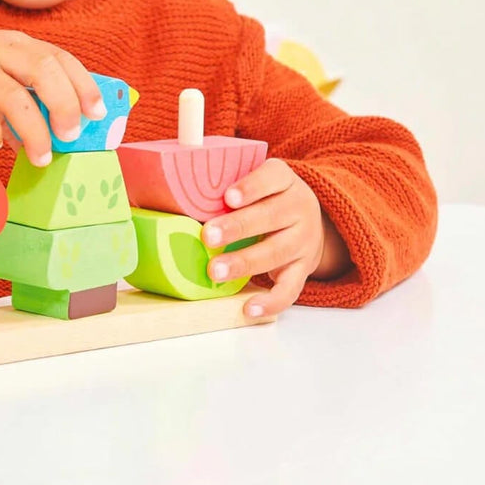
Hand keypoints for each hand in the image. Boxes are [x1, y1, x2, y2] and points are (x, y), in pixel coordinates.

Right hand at [0, 31, 105, 166]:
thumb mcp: (0, 74)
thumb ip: (31, 97)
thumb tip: (65, 135)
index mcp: (15, 43)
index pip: (58, 57)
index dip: (83, 84)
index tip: (97, 113)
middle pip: (41, 70)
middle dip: (64, 104)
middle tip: (71, 135)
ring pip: (13, 98)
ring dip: (34, 133)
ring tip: (41, 157)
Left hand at [199, 158, 347, 318]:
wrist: (314, 221)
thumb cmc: (267, 197)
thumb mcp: (257, 181)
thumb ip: (226, 182)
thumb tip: (170, 188)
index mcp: (285, 180)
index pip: (272, 177)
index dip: (251, 188)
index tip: (227, 198)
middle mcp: (300, 208)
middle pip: (270, 216)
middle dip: (237, 227)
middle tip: (207, 235)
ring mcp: (304, 241)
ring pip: (276, 252)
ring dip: (243, 262)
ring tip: (214, 270)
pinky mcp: (304, 269)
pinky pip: (291, 289)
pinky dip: (271, 301)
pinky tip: (249, 308)